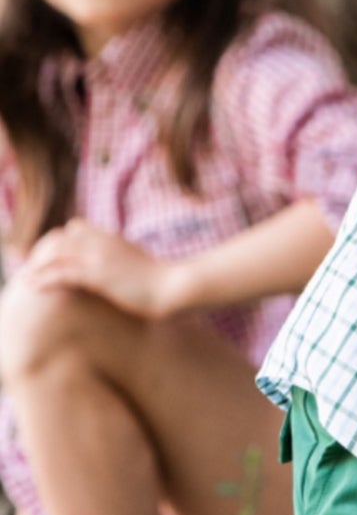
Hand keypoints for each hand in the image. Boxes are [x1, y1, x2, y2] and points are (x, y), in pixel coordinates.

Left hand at [24, 220, 181, 319]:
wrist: (174, 286)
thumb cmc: (163, 279)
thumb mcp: (143, 262)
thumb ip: (129, 258)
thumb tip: (127, 264)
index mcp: (113, 238)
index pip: (77, 228)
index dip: (62, 240)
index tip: (50, 255)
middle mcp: (103, 243)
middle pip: (62, 238)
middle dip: (44, 252)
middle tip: (30, 267)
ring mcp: (100, 258)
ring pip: (58, 255)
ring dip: (38, 266)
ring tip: (24, 279)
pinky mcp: (99, 276)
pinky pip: (64, 274)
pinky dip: (45, 278)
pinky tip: (34, 286)